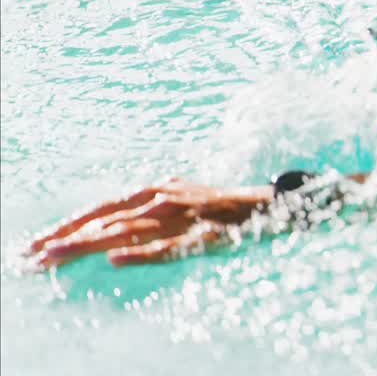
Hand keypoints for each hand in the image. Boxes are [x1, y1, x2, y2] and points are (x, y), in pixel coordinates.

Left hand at [26, 177, 273, 268]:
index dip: (70, 223)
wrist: (265, 205)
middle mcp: (162, 200)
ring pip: (126, 232)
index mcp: (155, 191)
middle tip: (34, 254)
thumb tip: (113, 225)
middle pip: (107, 221)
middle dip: (67, 238)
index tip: (40, 241)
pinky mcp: (199, 238)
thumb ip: (148, 207)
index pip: (103, 208)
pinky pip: (166, 247)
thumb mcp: (179, 196)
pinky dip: (140, 253)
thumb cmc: (219, 205)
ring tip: (58, 256)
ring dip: (89, 245)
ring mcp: (179, 219)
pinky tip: (116, 260)